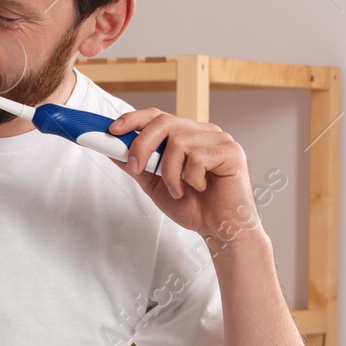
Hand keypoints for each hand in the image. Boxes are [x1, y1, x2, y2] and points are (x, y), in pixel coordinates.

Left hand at [107, 108, 259, 241]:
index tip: (114, 130)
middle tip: (136, 168)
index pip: (158, 116)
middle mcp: (203, 132)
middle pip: (164, 122)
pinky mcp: (232, 152)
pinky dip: (191, 178)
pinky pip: (198, 157)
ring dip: (170, 173)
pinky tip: (200, 187)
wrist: (220, 228)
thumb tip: (114, 152)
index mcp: (187, 135)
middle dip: (142, 145)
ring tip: (177, 190)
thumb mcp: (156, 185)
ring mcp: (219, 139)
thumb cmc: (193, 206)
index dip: (134, 119)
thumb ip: (138, 167)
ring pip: (178, 143)